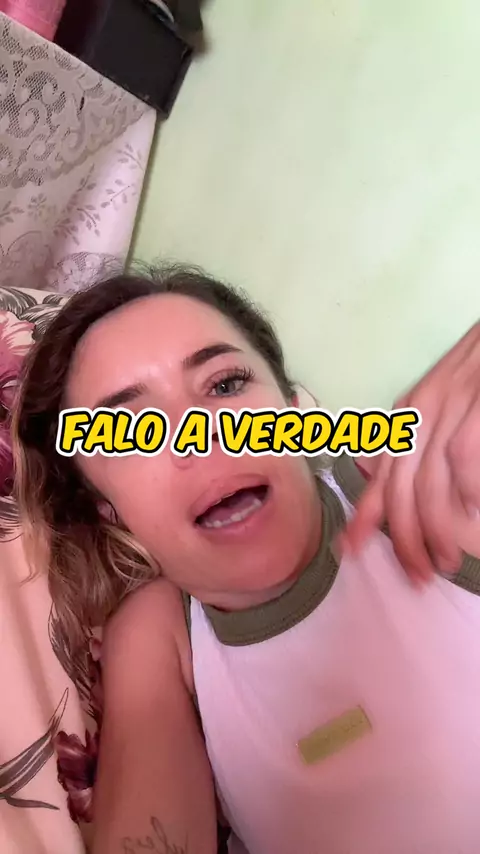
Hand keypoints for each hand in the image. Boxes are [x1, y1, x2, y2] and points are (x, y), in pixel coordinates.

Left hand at [342, 321, 479, 582]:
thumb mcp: (444, 398)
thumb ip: (418, 436)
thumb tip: (381, 472)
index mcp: (412, 412)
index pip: (382, 473)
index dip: (363, 515)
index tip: (349, 551)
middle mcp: (423, 412)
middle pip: (401, 489)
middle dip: (404, 539)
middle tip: (418, 574)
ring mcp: (453, 408)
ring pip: (430, 484)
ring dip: (436, 530)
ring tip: (446, 561)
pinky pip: (463, 460)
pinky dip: (468, 492)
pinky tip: (474, 513)